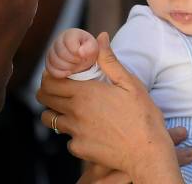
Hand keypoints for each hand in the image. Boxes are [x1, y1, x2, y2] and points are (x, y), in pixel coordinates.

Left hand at [38, 32, 183, 182]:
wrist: (148, 153)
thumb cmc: (143, 116)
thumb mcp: (130, 84)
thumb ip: (110, 61)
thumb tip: (100, 37)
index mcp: (86, 92)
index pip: (50, 80)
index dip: (50, 74)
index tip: (58, 72)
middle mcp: (75, 112)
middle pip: (44, 98)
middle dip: (47, 90)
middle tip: (61, 87)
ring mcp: (75, 132)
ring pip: (51, 119)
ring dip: (56, 111)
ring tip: (73, 108)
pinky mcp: (79, 149)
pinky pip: (68, 138)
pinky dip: (74, 132)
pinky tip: (90, 129)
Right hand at [46, 28, 98, 77]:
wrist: (85, 61)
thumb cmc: (91, 53)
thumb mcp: (97, 50)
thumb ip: (98, 47)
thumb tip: (87, 48)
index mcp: (72, 34)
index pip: (69, 42)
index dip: (77, 51)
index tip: (84, 56)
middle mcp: (59, 39)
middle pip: (60, 52)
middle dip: (72, 60)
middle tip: (81, 62)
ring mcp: (52, 51)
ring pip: (53, 60)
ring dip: (67, 67)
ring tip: (76, 67)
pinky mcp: (49, 62)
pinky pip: (49, 68)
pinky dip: (59, 73)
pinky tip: (69, 73)